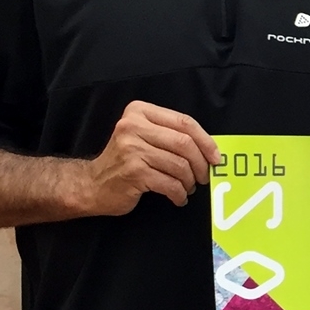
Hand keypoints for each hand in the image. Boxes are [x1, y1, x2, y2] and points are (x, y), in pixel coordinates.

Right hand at [78, 101, 218, 213]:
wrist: (92, 184)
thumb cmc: (125, 161)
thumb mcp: (144, 137)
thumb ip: (170, 135)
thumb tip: (210, 148)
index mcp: (139, 112)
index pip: (184, 122)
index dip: (206, 140)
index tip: (216, 157)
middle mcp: (133, 127)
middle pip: (184, 143)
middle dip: (200, 163)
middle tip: (204, 177)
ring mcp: (132, 150)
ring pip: (179, 165)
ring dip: (189, 181)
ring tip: (187, 187)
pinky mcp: (133, 173)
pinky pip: (170, 184)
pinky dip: (179, 193)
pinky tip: (178, 197)